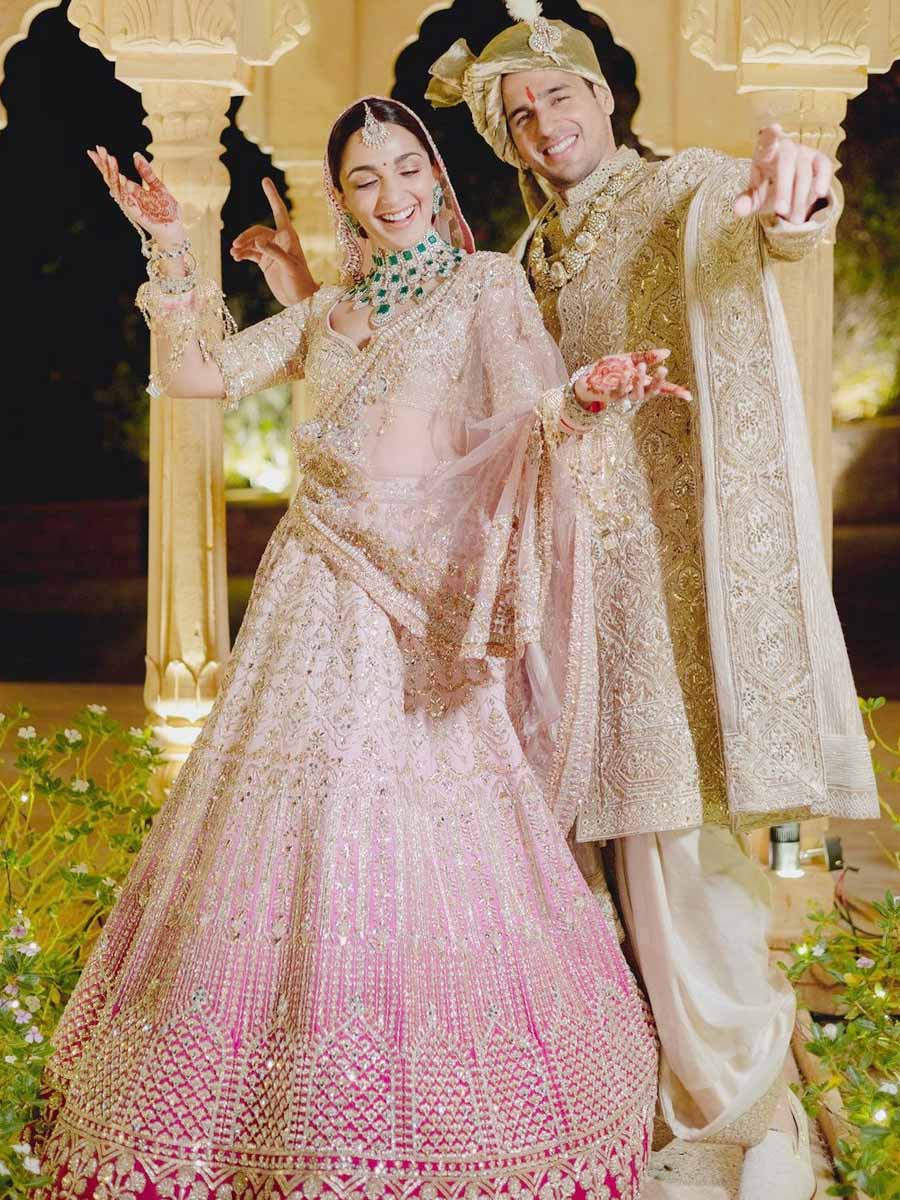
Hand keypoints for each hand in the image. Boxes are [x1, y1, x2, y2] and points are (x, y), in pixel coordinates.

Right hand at [86, 146, 186, 246]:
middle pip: (111, 180)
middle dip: (104, 165)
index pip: (114, 174)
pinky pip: (128, 202)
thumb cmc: (166, 210)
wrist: (175, 229)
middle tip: (99, 150)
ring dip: (113, 174)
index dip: (105, 162)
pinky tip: (122, 178)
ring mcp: (132, 206)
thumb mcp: (156, 186)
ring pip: (117, 189)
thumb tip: (135, 154)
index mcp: (132, 190)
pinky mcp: (137, 215)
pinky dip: (124, 191)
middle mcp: (128, 198)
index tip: (98, 148)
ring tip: (110, 159)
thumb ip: (146, 172)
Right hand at [230, 177, 318, 306]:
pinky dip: (242, 253)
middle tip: (236, 246)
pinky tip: (236, 258)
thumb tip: (258, 241)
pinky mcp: (265, 262)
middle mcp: (279, 241)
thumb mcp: (289, 267)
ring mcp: (271, 251)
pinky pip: (250, 252)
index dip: (272, 196)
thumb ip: (275, 253)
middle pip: (258, 230)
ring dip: (242, 246)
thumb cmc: (300, 282)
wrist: (299, 300)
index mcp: (289, 236)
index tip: (264, 180)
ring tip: (234, 253)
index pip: (279, 211)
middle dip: (246, 236)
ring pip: (252, 241)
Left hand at [573, 350, 689, 412]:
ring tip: (641, 366)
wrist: (587, 378)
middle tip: (664, 369)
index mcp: (643, 382)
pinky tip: (626, 373)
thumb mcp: (630, 359)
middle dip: (658, 382)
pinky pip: (619, 392)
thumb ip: (647, 356)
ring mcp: (623, 395)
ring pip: (636, 395)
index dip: (674, 392)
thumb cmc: (610, 370)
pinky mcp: (610, 396)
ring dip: (640, 381)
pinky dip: (623, 383)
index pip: (661, 388)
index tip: (688, 396)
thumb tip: (667, 352)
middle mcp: (635, 391)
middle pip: (651, 392)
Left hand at [734, 124, 832, 224]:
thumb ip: (746, 202)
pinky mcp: (819, 159)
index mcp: (765, 153)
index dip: (770, 135)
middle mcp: (786, 148)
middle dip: (784, 189)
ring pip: (804, 171)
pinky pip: (823, 167)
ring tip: (795, 220)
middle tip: (781, 211)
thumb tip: (738, 210)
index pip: (766, 141)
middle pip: (786, 164)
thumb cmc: (767, 188)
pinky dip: (822, 179)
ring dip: (800, 196)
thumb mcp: (754, 196)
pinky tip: (819, 194)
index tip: (774, 128)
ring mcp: (804, 152)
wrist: (789, 190)